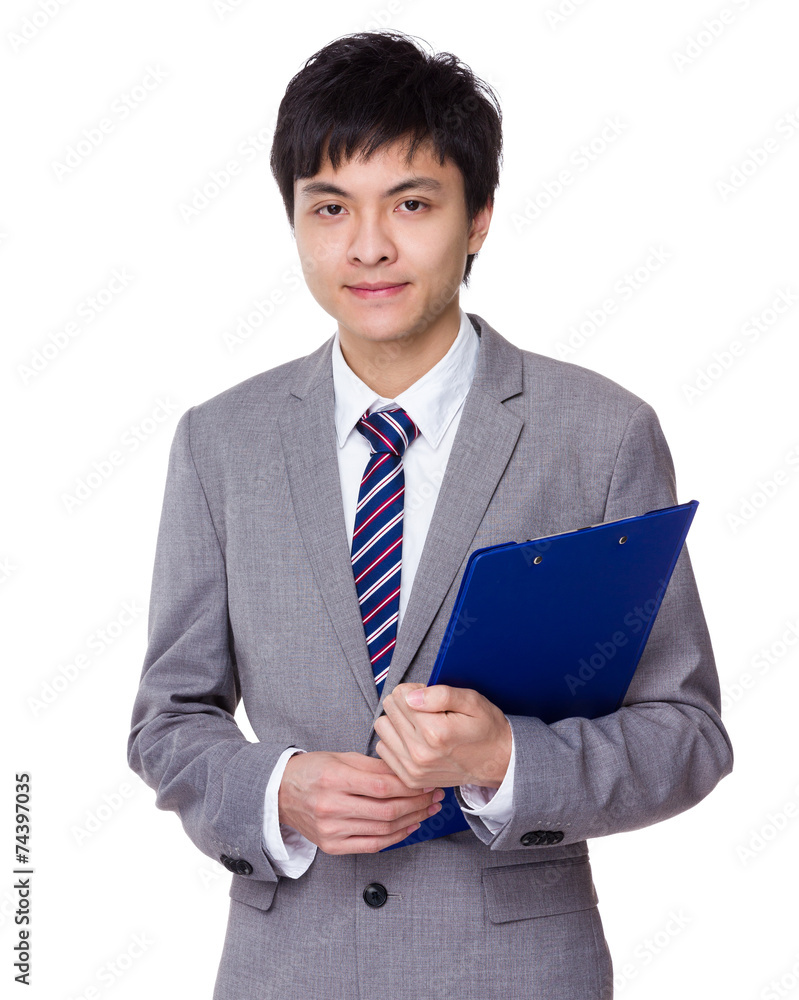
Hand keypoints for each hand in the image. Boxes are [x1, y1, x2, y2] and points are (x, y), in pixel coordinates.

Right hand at [277, 750, 444, 854]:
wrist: (280, 794)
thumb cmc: (311, 771)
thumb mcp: (340, 757)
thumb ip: (373, 765)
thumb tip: (406, 771)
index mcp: (333, 779)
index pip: (382, 786)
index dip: (410, 786)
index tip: (427, 782)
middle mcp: (331, 807)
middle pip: (386, 810)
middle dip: (418, 803)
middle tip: (435, 796)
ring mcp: (331, 830)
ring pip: (383, 829)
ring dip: (412, 820)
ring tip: (428, 810)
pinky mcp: (333, 846)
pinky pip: (372, 845)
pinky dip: (396, 837)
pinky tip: (410, 826)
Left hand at [373, 683, 511, 789]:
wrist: (496, 762)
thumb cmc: (485, 728)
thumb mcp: (471, 701)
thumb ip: (440, 694)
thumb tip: (409, 696)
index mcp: (435, 732)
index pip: (400, 696)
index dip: (414, 690)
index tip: (428, 697)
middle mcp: (420, 753)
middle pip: (389, 710)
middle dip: (404, 704)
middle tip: (426, 710)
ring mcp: (413, 769)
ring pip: (382, 728)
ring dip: (397, 722)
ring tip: (419, 724)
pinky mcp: (410, 779)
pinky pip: (383, 749)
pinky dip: (395, 741)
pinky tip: (413, 739)